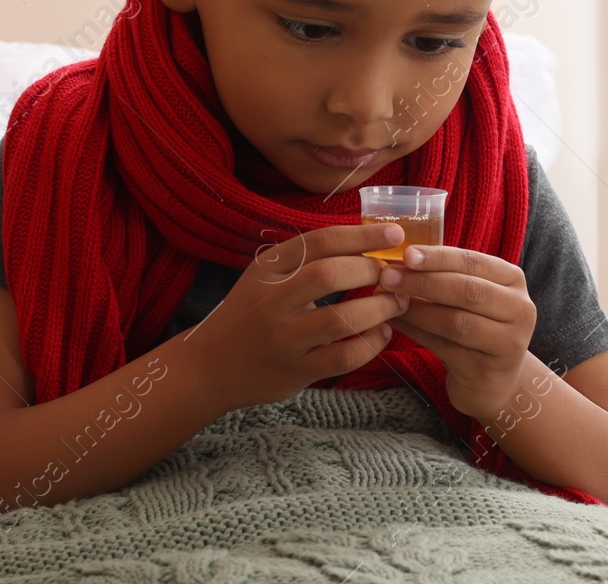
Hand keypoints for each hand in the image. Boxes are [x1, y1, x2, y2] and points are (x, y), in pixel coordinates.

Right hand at [184, 222, 410, 412]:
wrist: (209, 368)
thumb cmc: (250, 314)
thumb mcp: (266, 278)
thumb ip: (307, 262)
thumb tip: (368, 244)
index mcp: (267, 269)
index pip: (319, 242)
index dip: (361, 236)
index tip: (394, 235)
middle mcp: (272, 301)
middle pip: (330, 274)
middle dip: (371, 270)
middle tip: (394, 274)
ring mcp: (282, 339)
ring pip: (341, 320)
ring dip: (379, 308)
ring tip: (398, 302)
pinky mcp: (294, 372)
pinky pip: (342, 358)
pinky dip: (371, 344)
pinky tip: (382, 333)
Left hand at [375, 245, 534, 420]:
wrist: (493, 380)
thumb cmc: (476, 326)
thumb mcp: (472, 295)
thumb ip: (446, 275)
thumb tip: (399, 260)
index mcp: (514, 280)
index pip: (474, 262)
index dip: (439, 257)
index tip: (407, 254)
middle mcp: (519, 310)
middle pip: (467, 291)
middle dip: (423, 282)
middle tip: (387, 276)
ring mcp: (507, 343)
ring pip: (456, 322)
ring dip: (416, 309)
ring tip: (387, 300)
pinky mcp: (486, 370)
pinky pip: (444, 347)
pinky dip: (416, 332)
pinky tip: (395, 323)